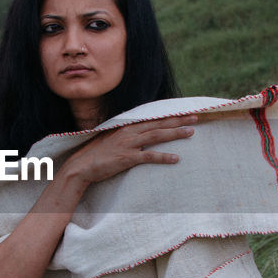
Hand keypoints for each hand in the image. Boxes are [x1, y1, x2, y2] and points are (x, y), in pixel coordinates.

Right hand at [62, 114, 196, 188]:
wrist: (81, 166)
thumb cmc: (96, 154)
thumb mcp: (112, 139)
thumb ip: (126, 135)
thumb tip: (140, 134)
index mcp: (127, 126)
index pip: (152, 118)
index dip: (169, 114)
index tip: (183, 111)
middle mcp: (129, 132)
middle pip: (158, 123)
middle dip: (178, 119)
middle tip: (196, 117)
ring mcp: (128, 144)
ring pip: (157, 136)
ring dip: (175, 133)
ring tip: (191, 132)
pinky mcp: (127, 158)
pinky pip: (149, 156)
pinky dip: (163, 157)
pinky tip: (176, 158)